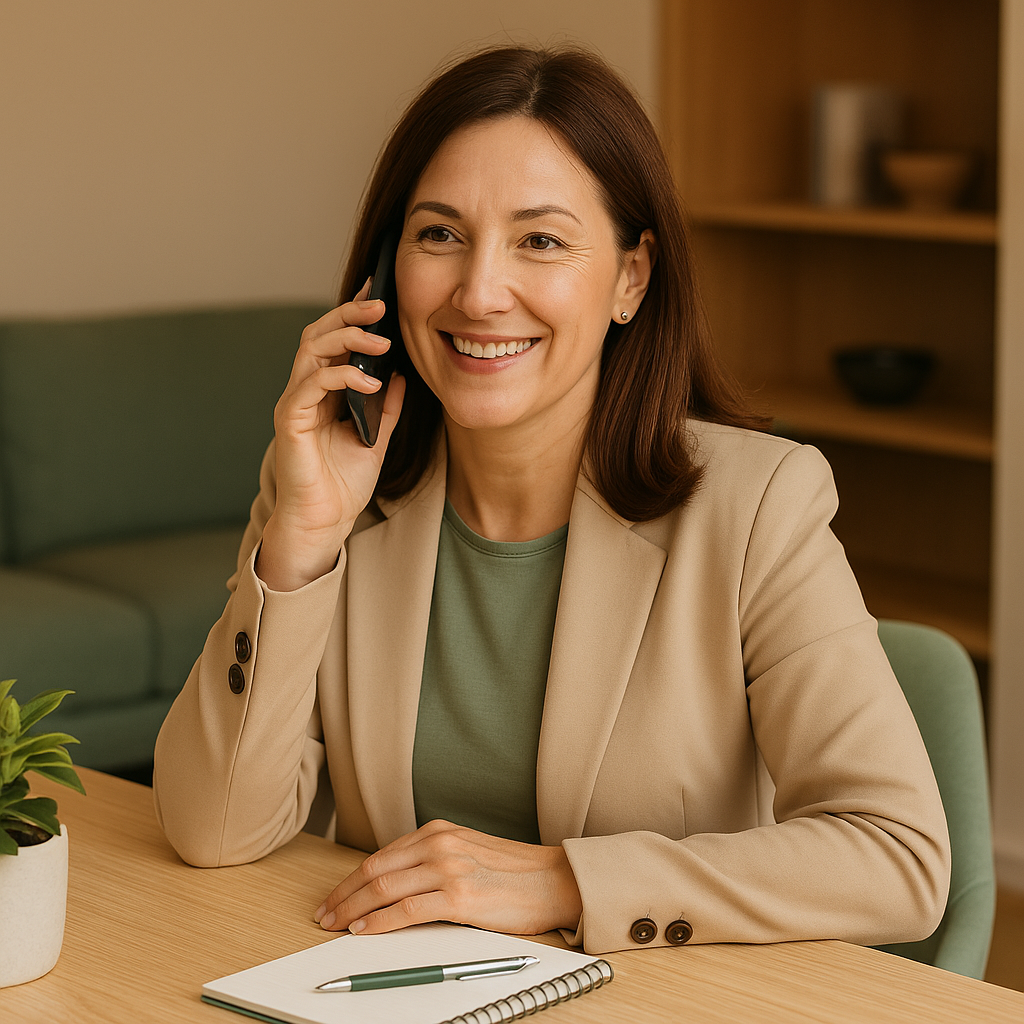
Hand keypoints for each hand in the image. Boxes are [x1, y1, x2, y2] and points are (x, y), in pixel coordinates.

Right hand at [256, 283, 405, 589]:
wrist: (326, 521)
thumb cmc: (345, 484)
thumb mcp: (378, 438)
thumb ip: (388, 408)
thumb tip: (403, 375)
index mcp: (324, 392)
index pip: (335, 340)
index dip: (353, 314)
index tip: (380, 295)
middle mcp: (305, 390)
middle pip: (319, 333)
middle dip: (349, 314)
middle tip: (381, 305)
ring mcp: (295, 402)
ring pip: (312, 349)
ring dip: (347, 337)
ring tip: (381, 340)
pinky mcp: (289, 419)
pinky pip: (312, 382)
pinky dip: (341, 375)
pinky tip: (370, 382)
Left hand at [314, 819, 583, 936]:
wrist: (554, 880)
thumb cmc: (514, 874)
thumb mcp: (466, 853)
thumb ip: (433, 861)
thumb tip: (394, 886)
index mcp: (438, 832)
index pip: (381, 856)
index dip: (352, 879)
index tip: (336, 896)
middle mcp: (439, 843)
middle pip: (374, 870)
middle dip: (343, 894)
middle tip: (324, 913)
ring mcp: (448, 868)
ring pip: (383, 888)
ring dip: (352, 909)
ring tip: (335, 924)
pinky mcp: (459, 895)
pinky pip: (406, 910)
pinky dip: (379, 922)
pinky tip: (364, 930)